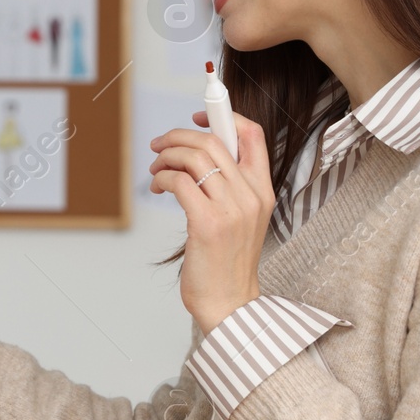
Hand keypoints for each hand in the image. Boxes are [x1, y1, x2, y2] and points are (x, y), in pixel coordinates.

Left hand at [148, 110, 275, 332]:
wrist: (229, 302)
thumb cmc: (228, 262)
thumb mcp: (241, 218)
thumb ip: (230, 186)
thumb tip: (197, 155)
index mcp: (264, 190)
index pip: (253, 134)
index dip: (223, 117)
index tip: (198, 119)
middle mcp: (252, 196)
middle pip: (214, 141)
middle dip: (180, 136)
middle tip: (159, 145)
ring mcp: (232, 209)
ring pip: (195, 157)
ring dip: (167, 157)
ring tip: (155, 171)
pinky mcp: (208, 223)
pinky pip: (179, 182)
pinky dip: (162, 178)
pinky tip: (157, 189)